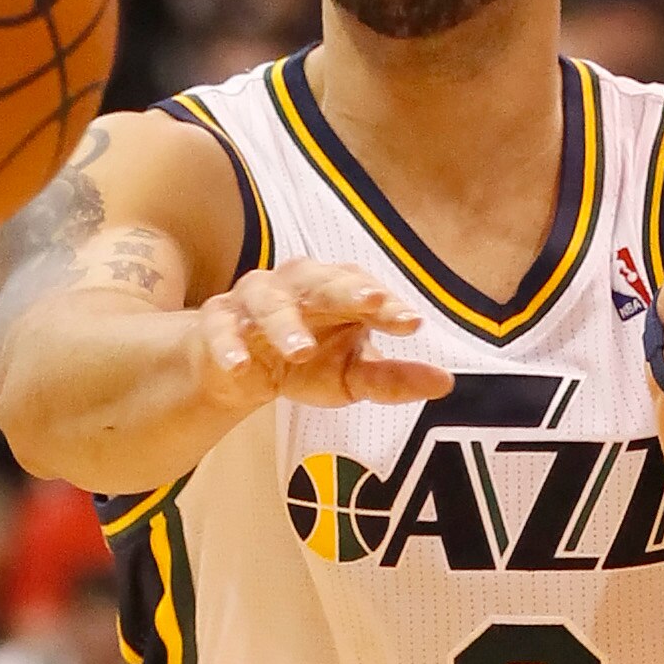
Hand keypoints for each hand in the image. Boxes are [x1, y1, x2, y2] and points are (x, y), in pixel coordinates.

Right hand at [196, 258, 453, 411]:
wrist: (237, 368)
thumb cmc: (306, 363)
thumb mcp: (351, 376)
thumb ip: (393, 379)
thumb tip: (445, 383)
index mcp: (335, 290)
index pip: (365, 290)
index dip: (388, 304)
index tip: (412, 323)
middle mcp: (296, 286)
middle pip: (321, 280)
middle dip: (345, 290)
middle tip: (370, 304)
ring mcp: (254, 300)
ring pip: (269, 301)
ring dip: (285, 324)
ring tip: (301, 351)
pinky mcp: (218, 322)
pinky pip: (220, 327)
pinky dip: (227, 344)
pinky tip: (240, 365)